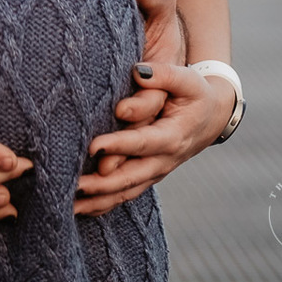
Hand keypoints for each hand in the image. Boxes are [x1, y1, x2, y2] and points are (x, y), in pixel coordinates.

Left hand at [73, 62, 233, 215]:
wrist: (211, 117)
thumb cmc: (195, 94)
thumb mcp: (187, 80)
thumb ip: (164, 75)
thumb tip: (138, 72)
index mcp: (173, 136)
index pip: (143, 143)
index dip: (119, 145)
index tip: (94, 146)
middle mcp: (164, 160)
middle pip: (131, 177)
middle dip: (102, 184)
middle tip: (73, 185)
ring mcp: (156, 172)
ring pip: (126, 192)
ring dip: (99, 199)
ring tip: (70, 205)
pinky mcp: (148, 175)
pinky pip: (125, 194)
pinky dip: (104, 204)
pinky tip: (81, 209)